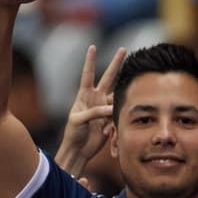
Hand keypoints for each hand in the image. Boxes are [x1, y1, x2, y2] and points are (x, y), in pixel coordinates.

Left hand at [57, 45, 124, 172]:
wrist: (78, 150)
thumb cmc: (73, 133)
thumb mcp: (79, 120)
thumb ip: (94, 112)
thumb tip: (110, 109)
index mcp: (84, 95)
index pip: (88, 74)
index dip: (90, 61)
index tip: (92, 47)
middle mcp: (96, 98)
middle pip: (108, 78)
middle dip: (116, 64)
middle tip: (124, 49)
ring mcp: (104, 108)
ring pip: (117, 99)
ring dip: (118, 105)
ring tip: (106, 121)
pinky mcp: (110, 119)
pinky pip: (118, 115)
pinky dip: (114, 123)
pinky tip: (105, 134)